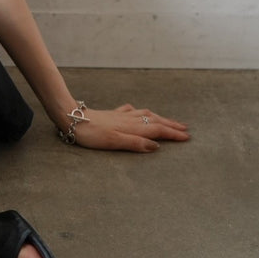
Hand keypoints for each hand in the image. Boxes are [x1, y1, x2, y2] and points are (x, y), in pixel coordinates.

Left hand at [69, 103, 189, 152]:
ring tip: (168, 120)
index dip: (172, 134)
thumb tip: (156, 146)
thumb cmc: (92, 134)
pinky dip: (139, 112)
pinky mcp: (111, 114)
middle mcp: (129, 120)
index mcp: (132, 128)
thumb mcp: (114, 142)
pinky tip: (137, 111)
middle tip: (185, 129)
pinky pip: (130, 111)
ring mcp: (120, 116)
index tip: (187, 137)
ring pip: (145, 115)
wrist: (72, 119)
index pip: (157, 131)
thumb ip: (135, 144)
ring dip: (158, 118)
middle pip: (154, 121)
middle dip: (170, 125)